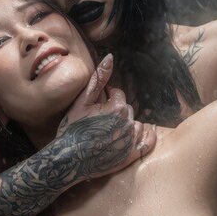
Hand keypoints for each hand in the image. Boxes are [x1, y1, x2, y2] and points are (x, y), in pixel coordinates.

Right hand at [56, 54, 156, 178]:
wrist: (68, 159)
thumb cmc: (72, 129)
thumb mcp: (82, 101)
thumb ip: (99, 78)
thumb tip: (110, 56)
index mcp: (118, 108)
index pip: (119, 96)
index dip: (107, 99)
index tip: (97, 108)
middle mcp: (128, 124)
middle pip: (127, 111)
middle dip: (116, 113)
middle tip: (100, 122)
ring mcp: (131, 141)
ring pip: (136, 125)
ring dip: (127, 126)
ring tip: (110, 132)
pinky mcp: (132, 156)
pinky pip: (148, 142)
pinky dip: (146, 137)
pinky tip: (138, 135)